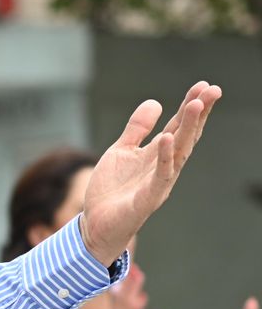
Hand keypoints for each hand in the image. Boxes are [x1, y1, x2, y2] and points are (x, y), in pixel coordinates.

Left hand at [80, 82, 220, 265]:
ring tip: (195, 104)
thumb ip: (137, 129)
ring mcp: (158, 182)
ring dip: (187, 128)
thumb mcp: (121, 151)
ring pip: (178, 152)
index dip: (190, 107)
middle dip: (198, 113)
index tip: (203, 85)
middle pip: (185, 136)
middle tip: (212, 90)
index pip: (178, 127)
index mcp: (157, 155)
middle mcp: (164, 167)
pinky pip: (160, 176)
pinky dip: (164, 157)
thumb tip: (156, 102)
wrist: (96, 224)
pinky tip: (167, 138)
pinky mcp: (147, 198)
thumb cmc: (112, 190)